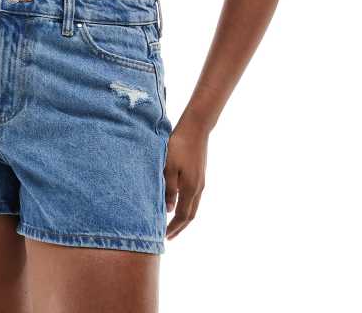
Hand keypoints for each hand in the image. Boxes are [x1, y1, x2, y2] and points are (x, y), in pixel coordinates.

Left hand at [164, 112, 209, 239]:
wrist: (195, 128)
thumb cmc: (178, 145)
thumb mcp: (169, 167)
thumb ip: (168, 189)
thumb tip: (168, 210)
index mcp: (190, 188)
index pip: (182, 216)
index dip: (173, 228)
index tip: (164, 237)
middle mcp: (198, 188)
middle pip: (190, 215)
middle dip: (179, 227)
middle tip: (168, 237)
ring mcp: (201, 181)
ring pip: (193, 207)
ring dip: (183, 217)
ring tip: (171, 223)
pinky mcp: (200, 175)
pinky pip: (193, 198)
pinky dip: (186, 206)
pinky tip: (177, 204)